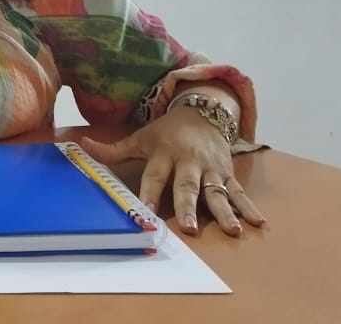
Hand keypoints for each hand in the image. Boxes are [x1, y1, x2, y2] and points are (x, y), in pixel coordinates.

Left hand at [80, 108, 264, 236]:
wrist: (203, 110)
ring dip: (225, 211)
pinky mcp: (227, 172)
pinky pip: (239, 191)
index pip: (154, 176)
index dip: (148, 193)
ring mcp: (211, 168)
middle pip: (188, 185)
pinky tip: (258, 222)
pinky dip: (249, 206)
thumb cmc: (167, 132)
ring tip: (232, 230)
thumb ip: (113, 149)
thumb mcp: (140, 138)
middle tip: (190, 227)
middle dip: (189, 206)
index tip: (144, 212)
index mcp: (164, 154)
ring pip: (217, 191)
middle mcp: (189, 161)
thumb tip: (82, 146)